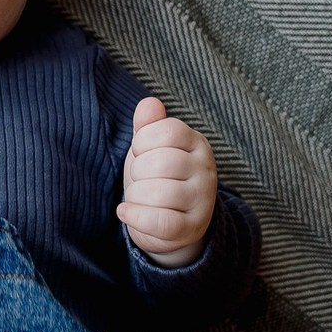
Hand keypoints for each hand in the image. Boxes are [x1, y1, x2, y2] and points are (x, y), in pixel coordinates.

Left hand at [118, 98, 216, 266]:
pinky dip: (135, 216)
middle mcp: (206, 170)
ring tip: (137, 197)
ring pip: (160, 193)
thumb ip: (148, 124)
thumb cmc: (157, 176)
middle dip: (138, 171)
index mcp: (197, 144)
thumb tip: (150, 103)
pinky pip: (161, 222)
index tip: (141, 151)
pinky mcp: (191, 228)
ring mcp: (202, 201)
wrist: (171, 221)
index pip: (168, 131)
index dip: (143, 141)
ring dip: (136, 195)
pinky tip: (125, 212)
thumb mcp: (151, 146)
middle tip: (140, 178)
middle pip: (161, 162)